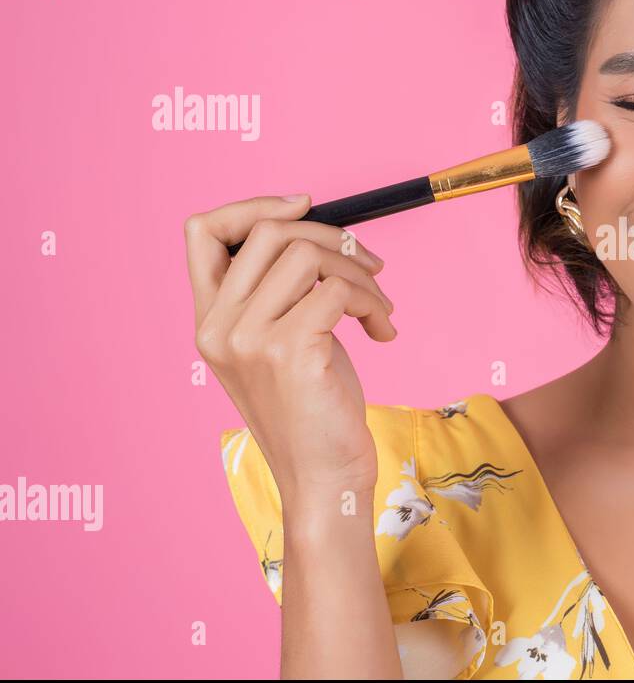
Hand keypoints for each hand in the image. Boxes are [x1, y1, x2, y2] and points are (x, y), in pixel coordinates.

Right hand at [185, 194, 395, 504]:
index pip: (202, 231)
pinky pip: (340, 290)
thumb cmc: (314, 410)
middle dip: (333, 236)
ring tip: (379, 307)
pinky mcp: (291, 351)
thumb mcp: (282, 343)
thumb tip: (322, 232)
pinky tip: (382, 331)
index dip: (254, 205)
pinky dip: (372, 302)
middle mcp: (219, 326)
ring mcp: (249, 339)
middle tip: (370, 265)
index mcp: (209, 320)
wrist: (324, 477)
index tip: (306, 205)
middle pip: (268, 232)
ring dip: (361, 274)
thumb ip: (281, 292)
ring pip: (310, 255)